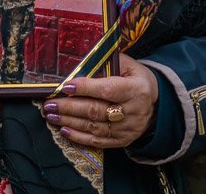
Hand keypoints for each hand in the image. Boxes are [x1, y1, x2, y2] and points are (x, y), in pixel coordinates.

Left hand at [41, 53, 158, 148]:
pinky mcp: (122, 140)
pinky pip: (97, 141)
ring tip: (51, 114)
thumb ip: (108, 63)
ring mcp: (127, 129)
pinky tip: (63, 129)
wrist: (156, 104)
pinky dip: (78, 136)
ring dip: (69, 121)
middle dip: (70, 107)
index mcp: (136, 89)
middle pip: (96, 111)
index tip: (65, 86)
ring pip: (94, 127)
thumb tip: (80, 63)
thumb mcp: (129, 65)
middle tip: (50, 103)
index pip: (107, 90)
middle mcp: (132, 111)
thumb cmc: (136, 79)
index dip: (85, 88)